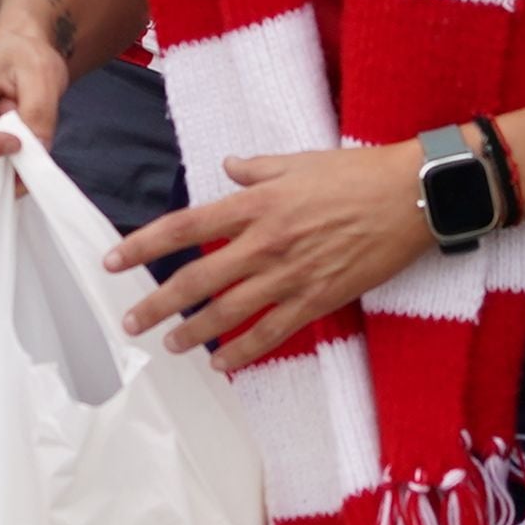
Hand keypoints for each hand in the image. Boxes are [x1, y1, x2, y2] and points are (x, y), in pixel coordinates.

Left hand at [116, 141, 434, 372]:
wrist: (411, 197)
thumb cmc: (357, 173)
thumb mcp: (299, 160)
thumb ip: (257, 168)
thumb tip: (227, 167)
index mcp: (257, 204)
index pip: (185, 227)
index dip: (144, 246)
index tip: (113, 261)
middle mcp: (265, 242)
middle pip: (197, 280)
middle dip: (157, 303)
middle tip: (130, 321)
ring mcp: (291, 275)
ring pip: (229, 313)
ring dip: (194, 333)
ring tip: (170, 346)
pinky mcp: (318, 299)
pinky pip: (272, 333)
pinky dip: (244, 352)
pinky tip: (222, 364)